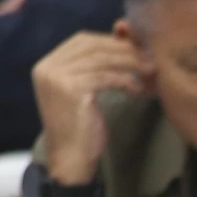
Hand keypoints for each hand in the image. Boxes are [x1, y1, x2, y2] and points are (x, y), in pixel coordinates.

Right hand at [30, 26, 149, 184]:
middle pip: (92, 46)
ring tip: (149, 71)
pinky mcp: (70, 89)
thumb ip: (94, 67)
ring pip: (101, 60)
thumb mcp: (84, 91)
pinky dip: (125, 80)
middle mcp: (47, 67)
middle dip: (123, 50)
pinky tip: (137, 89)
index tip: (136, 48)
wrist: (70, 159)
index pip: (82, 40)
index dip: (111, 41)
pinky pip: (105, 77)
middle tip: (149, 58)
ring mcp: (56, 77)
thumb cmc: (81, 128)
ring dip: (129, 63)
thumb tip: (120, 37)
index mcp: (47, 64)